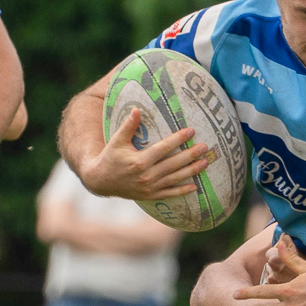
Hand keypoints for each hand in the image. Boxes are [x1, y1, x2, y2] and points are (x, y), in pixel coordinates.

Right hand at [82, 106, 211, 200]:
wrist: (100, 181)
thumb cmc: (110, 157)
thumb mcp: (117, 140)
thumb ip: (128, 126)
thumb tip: (137, 109)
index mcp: (139, 161)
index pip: (163, 148)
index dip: (178, 139)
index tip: (191, 131)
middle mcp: (146, 176)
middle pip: (173, 164)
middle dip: (190, 155)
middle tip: (205, 147)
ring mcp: (149, 188)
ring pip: (175, 178)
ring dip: (191, 171)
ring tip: (205, 162)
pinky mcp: (150, 196)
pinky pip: (169, 194)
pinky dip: (182, 191)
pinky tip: (195, 186)